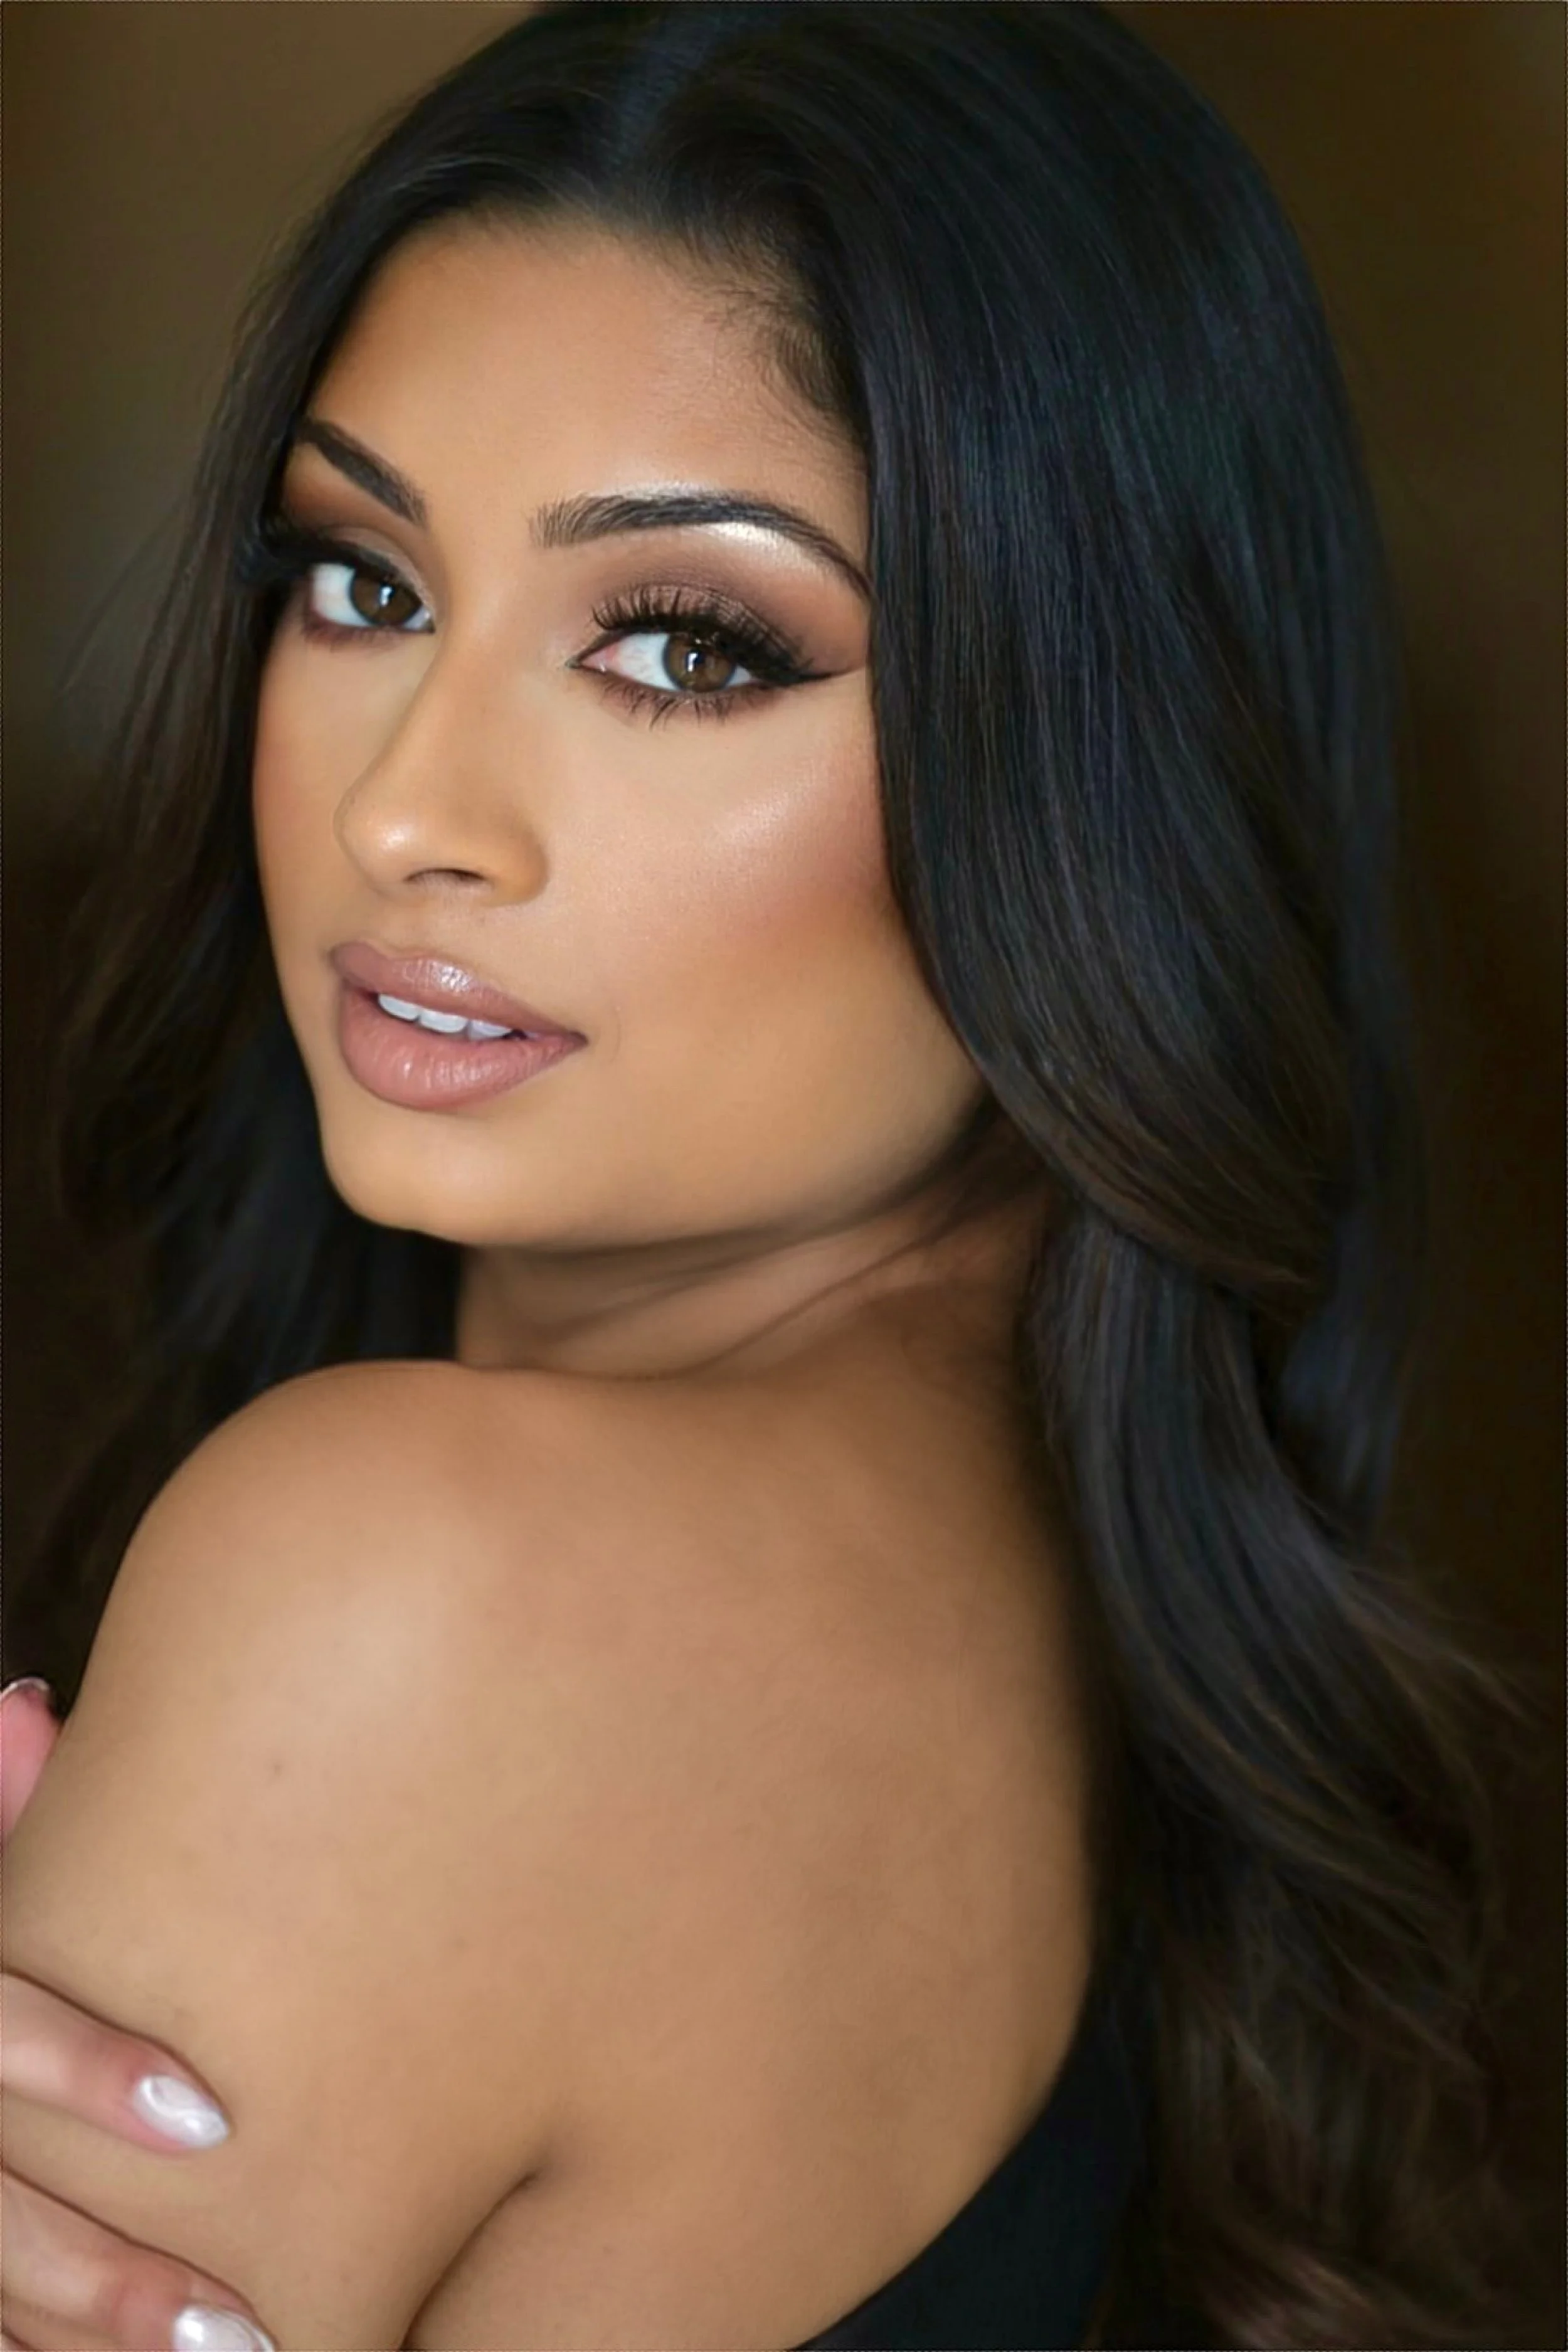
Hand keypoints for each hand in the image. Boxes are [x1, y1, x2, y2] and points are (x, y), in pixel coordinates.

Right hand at [1, 1679, 277, 2351]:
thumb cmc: (15, 1994)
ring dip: (100, 2335)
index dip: (85, 2072)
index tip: (212, 2113)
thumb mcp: (8, 1915)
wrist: (16, 2088)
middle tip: (236, 2321)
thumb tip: (24, 1702)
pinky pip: (4, 2332)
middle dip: (104, 2275)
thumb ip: (12, 1825)